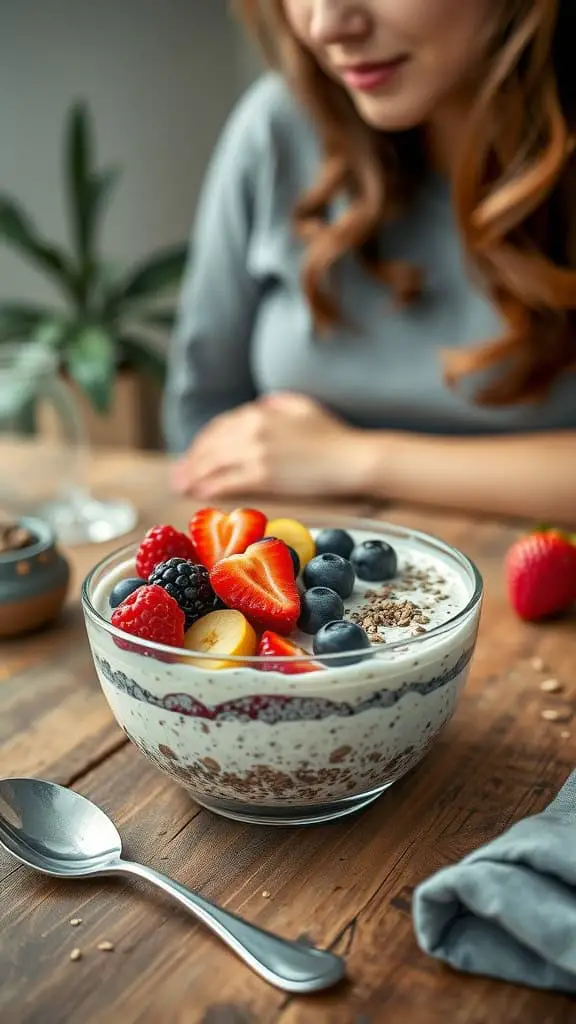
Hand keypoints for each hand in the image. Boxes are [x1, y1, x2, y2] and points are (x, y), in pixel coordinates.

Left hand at [171, 393, 374, 498]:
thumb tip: (262, 406)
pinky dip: (209, 488)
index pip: (220, 427)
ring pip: (214, 465)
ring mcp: (257, 452)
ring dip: (194, 476)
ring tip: (182, 487)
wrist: (352, 458)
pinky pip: (227, 482)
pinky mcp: (264, 475)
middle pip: (211, 446)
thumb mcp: (302, 407)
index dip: (203, 443)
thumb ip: (277, 404)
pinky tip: (200, 494)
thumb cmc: (333, 435)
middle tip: (178, 475)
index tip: (194, 455)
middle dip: (191, 461)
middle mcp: (253, 429)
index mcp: (260, 412)